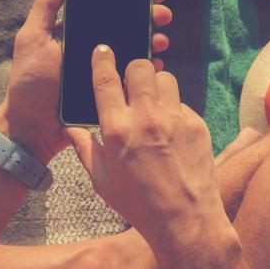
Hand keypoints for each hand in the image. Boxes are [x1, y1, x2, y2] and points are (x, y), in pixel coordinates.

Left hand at [0, 0, 172, 164]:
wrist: (33, 127)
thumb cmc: (29, 82)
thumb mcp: (33, 38)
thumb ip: (46, 5)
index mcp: (80, 30)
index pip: (110, 7)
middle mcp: (96, 45)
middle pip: (129, 24)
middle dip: (150, 15)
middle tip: (163, 12)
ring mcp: (107, 67)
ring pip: (137, 47)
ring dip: (153, 39)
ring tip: (161, 39)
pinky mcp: (114, 88)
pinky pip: (136, 74)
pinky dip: (149, 67)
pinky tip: (156, 62)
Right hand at [65, 47, 235, 265]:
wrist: (185, 219)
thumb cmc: (139, 204)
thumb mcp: (102, 181)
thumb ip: (85, 150)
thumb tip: (72, 131)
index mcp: (118, 130)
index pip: (107, 81)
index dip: (103, 60)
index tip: (103, 50)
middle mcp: (147, 118)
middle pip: (141, 68)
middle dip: (134, 69)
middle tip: (132, 82)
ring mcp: (176, 118)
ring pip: (166, 78)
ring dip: (156, 85)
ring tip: (153, 104)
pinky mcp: (197, 123)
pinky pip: (182, 103)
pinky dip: (173, 109)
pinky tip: (170, 130)